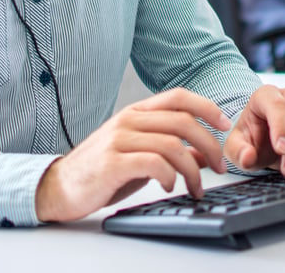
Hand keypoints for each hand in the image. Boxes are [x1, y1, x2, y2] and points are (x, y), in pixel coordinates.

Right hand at [35, 88, 231, 222]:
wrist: (59, 187)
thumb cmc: (101, 171)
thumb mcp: (139, 155)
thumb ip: (170, 150)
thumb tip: (204, 154)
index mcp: (136, 112)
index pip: (178, 96)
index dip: (207, 106)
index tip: (225, 124)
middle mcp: (128, 120)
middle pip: (183, 121)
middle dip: (209, 144)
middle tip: (219, 166)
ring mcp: (119, 140)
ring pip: (173, 145)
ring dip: (193, 170)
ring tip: (196, 187)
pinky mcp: (112, 163)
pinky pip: (154, 164)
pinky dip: (170, 176)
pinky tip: (170, 186)